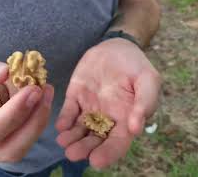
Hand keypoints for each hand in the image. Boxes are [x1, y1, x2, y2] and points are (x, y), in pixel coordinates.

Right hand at [0, 51, 53, 161]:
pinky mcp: (2, 146)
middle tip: (45, 91)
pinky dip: (35, 119)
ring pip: (19, 148)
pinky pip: (23, 139)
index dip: (11, 114)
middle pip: (8, 149)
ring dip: (38, 120)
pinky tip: (41, 98)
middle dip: (32, 121)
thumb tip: (5, 74)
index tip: (32, 90)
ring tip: (46, 92)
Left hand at [56, 38, 160, 168]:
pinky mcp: (75, 97)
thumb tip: (136, 129)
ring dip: (71, 137)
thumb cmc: (135, 65)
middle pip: (94, 139)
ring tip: (63, 142)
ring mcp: (89, 108)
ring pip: (79, 128)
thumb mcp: (148, 80)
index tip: (96, 161)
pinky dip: (64, 119)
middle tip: (72, 154)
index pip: (117, 142)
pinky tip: (60, 126)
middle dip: (83, 148)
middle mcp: (105, 118)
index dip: (108, 153)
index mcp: (125, 119)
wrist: (115, 47)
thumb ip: (145, 102)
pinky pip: (69, 111)